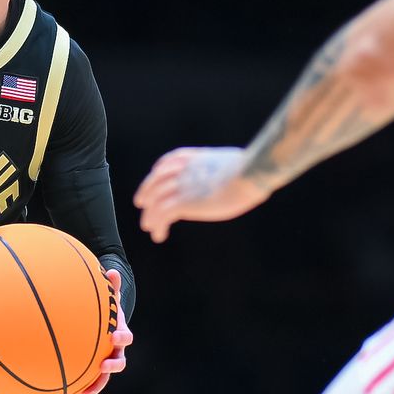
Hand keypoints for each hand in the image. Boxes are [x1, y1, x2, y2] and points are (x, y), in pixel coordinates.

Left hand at [64, 269, 132, 393]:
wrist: (105, 324)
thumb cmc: (105, 310)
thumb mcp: (108, 298)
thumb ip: (111, 285)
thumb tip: (111, 269)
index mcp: (119, 335)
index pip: (125, 338)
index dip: (122, 338)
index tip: (115, 337)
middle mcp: (114, 352)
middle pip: (118, 362)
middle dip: (111, 367)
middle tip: (103, 367)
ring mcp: (104, 363)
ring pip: (102, 379)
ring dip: (93, 387)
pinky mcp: (91, 371)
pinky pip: (85, 383)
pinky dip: (75, 392)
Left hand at [132, 146, 273, 243]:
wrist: (248, 174)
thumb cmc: (252, 170)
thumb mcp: (238, 162)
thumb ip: (231, 168)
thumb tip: (247, 171)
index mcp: (198, 158)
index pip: (171, 160)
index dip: (160, 169)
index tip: (155, 175)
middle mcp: (186, 170)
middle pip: (157, 179)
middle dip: (147, 191)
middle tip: (141, 203)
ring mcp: (182, 185)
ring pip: (156, 200)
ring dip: (150, 214)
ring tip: (149, 226)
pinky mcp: (182, 202)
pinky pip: (162, 215)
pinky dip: (158, 225)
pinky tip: (159, 235)